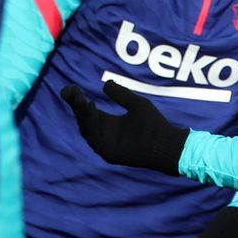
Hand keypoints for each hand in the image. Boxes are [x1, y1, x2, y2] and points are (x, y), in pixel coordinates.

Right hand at [61, 80, 188, 172]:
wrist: (167, 145)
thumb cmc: (154, 126)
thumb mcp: (137, 105)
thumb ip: (121, 95)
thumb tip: (105, 84)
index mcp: (108, 124)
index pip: (88, 112)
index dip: (78, 101)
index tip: (71, 88)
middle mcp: (104, 135)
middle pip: (83, 120)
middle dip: (76, 105)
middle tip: (70, 90)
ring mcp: (105, 145)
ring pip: (87, 128)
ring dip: (81, 113)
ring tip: (79, 97)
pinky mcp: (109, 153)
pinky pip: (95, 138)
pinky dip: (90, 123)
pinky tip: (91, 108)